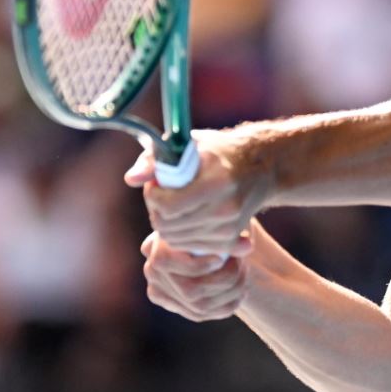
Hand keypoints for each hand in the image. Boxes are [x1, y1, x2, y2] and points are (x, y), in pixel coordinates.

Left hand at [123, 127, 273, 256]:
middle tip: (161, 196)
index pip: (167, 206)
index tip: (156, 185)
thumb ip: (155, 159)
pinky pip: (191, 247)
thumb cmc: (217, 151)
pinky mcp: (230, 239)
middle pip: (169, 226)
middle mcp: (226, 208)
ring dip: (167, 225)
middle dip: (157, 212)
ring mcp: (230, 227)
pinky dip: (182, 236)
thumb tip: (131, 179)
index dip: (153, 196)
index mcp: (217, 182)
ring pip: (177, 240)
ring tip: (174, 205)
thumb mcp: (188, 144)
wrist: (259, 166)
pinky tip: (186, 218)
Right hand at [140, 230, 252, 321]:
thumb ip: (231, 233)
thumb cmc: (212, 220)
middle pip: (190, 290)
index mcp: (155, 245)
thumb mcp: (220, 221)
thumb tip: (247, 246)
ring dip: (230, 293)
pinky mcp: (174, 305)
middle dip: (224, 280)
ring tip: (244, 274)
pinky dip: (226, 306)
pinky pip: (200, 315)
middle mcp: (152, 271)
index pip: (169, 264)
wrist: (205, 234)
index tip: (223, 257)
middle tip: (242, 264)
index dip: (199, 265)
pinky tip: (242, 292)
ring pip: (199, 306)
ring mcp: (160, 291)